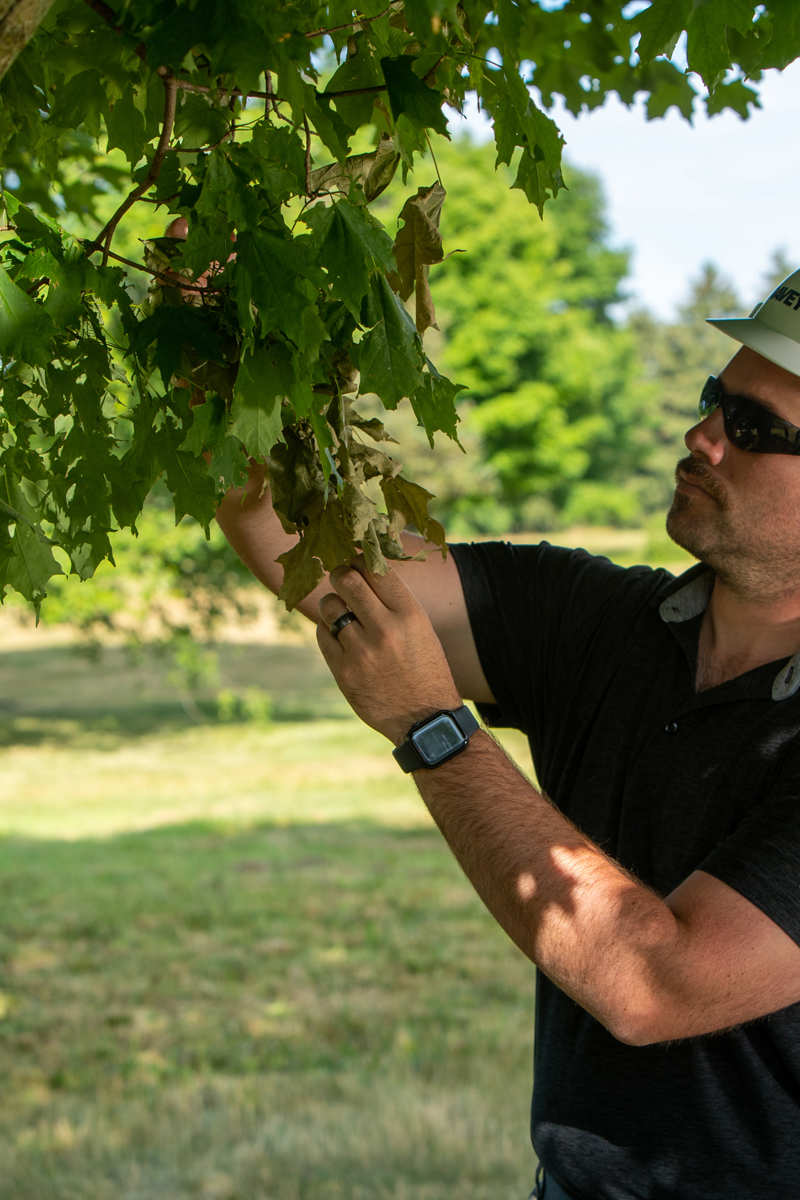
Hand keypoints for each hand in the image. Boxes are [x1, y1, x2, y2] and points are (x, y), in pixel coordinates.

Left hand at [316, 560, 461, 745]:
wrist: (425, 719)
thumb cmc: (425, 669)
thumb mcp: (421, 630)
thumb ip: (394, 602)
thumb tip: (361, 568)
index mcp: (410, 615)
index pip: (376, 569)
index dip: (361, 559)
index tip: (356, 561)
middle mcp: (385, 629)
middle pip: (347, 580)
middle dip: (340, 574)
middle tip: (341, 578)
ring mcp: (362, 652)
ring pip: (330, 606)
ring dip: (333, 604)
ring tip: (342, 613)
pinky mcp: (344, 672)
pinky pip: (323, 634)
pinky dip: (327, 629)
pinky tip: (340, 636)